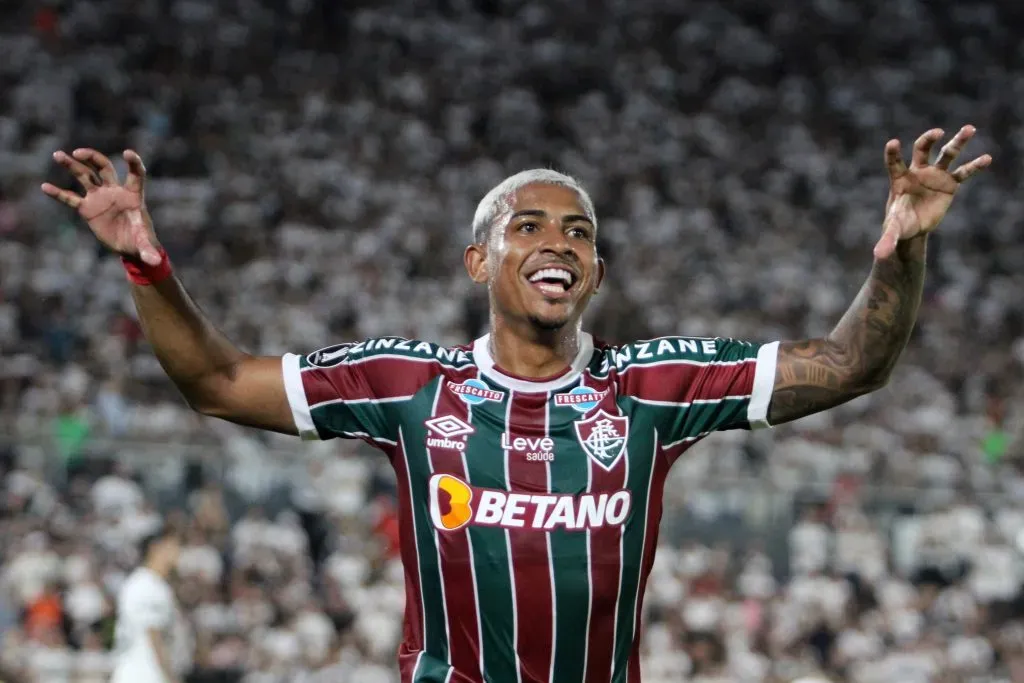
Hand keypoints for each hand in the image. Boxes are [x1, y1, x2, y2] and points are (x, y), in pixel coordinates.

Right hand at [41, 148, 162, 264]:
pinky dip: (59, 193)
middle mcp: (115, 191)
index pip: (136, 174)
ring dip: (72, 165)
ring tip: (57, 155)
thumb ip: (149, 250)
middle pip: (104, 167)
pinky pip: (71, 198)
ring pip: (85, 176)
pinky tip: (45, 187)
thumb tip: (154, 262)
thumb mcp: (145, 245)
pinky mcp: (87, 208)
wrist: (129, 248)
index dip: (134, 163)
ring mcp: (100, 198)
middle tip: (78, 153)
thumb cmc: (141, 241)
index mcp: (133, 195)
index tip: (128, 153)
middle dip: (93, 158)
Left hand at [874, 125, 991, 259]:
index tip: (892, 142)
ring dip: (958, 141)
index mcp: (899, 180)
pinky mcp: (949, 183)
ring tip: (969, 128)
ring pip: (946, 154)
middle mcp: (917, 172)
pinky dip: (974, 166)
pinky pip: (963, 172)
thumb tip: (879, 256)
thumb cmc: (899, 224)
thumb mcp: (894, 231)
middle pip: (922, 150)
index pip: (894, 163)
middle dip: (928, 139)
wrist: (913, 227)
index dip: (892, 153)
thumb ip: (887, 240)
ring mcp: (934, 175)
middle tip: (937, 132)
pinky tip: (987, 159)